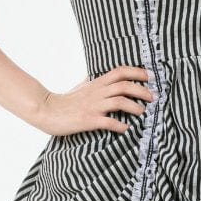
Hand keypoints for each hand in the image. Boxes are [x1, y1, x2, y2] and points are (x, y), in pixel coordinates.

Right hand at [30, 65, 154, 136]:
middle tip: (154, 97)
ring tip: (143, 113)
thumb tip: (100, 74)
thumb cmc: (66, 99)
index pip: (120, 71)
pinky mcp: (89, 120)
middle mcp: (97, 92)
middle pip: (125, 86)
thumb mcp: (81, 86)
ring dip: (135, 107)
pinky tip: (126, 129)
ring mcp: (93, 106)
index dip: (137, 72)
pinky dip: (120, 125)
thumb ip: (93, 80)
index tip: (151, 76)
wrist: (46, 110)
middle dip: (142, 90)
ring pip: (120, 102)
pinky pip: (109, 122)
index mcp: (97, 83)